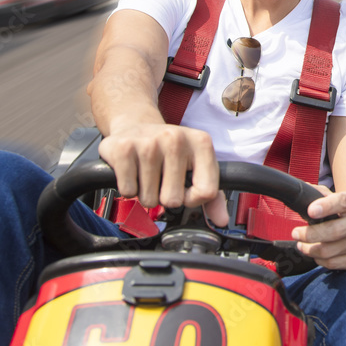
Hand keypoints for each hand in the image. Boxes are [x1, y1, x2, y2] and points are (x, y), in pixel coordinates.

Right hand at [98, 122, 229, 225]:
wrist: (138, 126)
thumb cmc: (170, 151)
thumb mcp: (197, 165)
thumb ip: (212, 194)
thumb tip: (222, 220)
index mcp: (201, 142)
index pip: (206, 192)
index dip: (193, 199)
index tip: (185, 189)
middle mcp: (176, 138)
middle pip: (173, 200)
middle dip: (164, 196)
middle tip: (161, 178)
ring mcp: (149, 142)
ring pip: (149, 199)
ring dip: (146, 193)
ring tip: (147, 173)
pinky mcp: (124, 148)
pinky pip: (128, 192)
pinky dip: (129, 188)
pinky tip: (133, 170)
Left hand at [291, 185, 345, 269]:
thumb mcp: (337, 199)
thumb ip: (320, 194)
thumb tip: (302, 190)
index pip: (342, 202)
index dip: (326, 206)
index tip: (310, 211)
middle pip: (334, 231)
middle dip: (310, 234)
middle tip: (296, 233)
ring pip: (330, 251)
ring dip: (310, 250)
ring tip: (301, 245)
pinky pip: (334, 263)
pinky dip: (320, 260)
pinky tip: (316, 255)